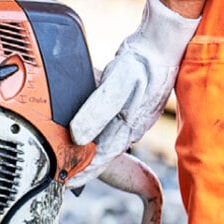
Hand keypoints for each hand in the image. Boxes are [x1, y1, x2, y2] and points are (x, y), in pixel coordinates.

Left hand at [67, 0, 200, 187]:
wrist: (163, 40)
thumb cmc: (144, 63)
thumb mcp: (118, 85)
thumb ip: (97, 110)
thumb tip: (78, 136)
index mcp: (129, 127)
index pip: (101, 157)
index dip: (82, 171)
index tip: (63, 182)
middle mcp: (132, 125)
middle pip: (103, 151)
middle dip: (83, 164)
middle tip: (61, 174)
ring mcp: (133, 113)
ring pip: (106, 138)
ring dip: (88, 147)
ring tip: (68, 155)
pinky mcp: (130, 101)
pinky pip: (109, 121)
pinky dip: (95, 128)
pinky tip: (85, 128)